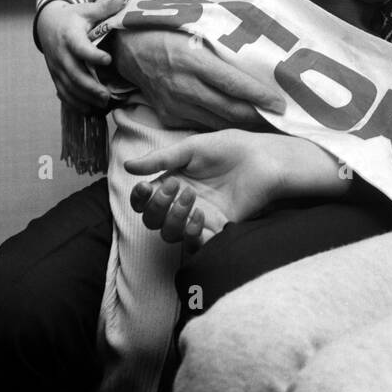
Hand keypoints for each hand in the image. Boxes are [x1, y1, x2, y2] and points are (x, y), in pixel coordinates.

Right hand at [36, 0, 127, 112]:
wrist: (47, 24)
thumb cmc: (73, 17)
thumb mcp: (87, 9)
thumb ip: (105, 7)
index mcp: (69, 36)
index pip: (79, 47)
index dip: (92, 55)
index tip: (108, 60)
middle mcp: (60, 54)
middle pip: (73, 73)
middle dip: (89, 86)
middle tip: (106, 96)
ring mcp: (56, 67)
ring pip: (68, 86)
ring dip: (84, 98)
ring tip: (102, 105)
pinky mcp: (56, 76)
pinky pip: (63, 92)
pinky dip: (74, 103)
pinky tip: (89, 111)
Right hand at [112, 27, 283, 130]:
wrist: (129, 50)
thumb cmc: (168, 33)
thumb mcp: (195, 30)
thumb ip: (222, 44)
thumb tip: (258, 51)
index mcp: (194, 60)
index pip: (234, 84)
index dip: (259, 96)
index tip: (280, 104)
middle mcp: (185, 86)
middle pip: (229, 109)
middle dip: (258, 117)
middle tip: (281, 121)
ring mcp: (175, 105)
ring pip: (217, 122)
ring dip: (243, 126)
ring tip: (267, 126)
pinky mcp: (168, 117)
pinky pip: (201, 125)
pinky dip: (222, 127)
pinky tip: (239, 126)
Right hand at [125, 129, 351, 248]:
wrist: (263, 158)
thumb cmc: (230, 148)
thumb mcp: (192, 148)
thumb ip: (161, 159)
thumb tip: (128, 166)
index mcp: (172, 182)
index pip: (144, 200)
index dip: (139, 198)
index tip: (145, 187)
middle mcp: (181, 203)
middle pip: (152, 220)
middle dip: (157, 206)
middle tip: (176, 186)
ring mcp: (199, 217)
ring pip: (169, 234)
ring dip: (173, 218)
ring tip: (192, 197)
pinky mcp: (217, 228)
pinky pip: (196, 243)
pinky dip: (192, 233)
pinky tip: (201, 215)